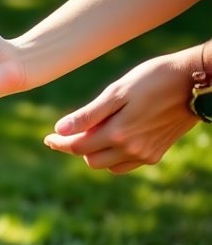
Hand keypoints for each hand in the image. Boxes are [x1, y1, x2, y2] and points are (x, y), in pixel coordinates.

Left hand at [43, 48, 201, 173]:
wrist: (195, 82)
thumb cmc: (153, 79)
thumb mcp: (117, 91)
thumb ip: (88, 115)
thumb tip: (60, 130)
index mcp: (117, 134)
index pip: (76, 147)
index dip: (59, 143)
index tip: (48, 138)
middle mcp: (130, 150)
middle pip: (89, 159)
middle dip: (77, 147)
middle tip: (75, 130)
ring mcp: (144, 155)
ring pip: (106, 165)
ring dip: (95, 152)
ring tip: (97, 131)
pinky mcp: (155, 154)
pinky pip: (124, 164)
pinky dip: (113, 156)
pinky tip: (115, 138)